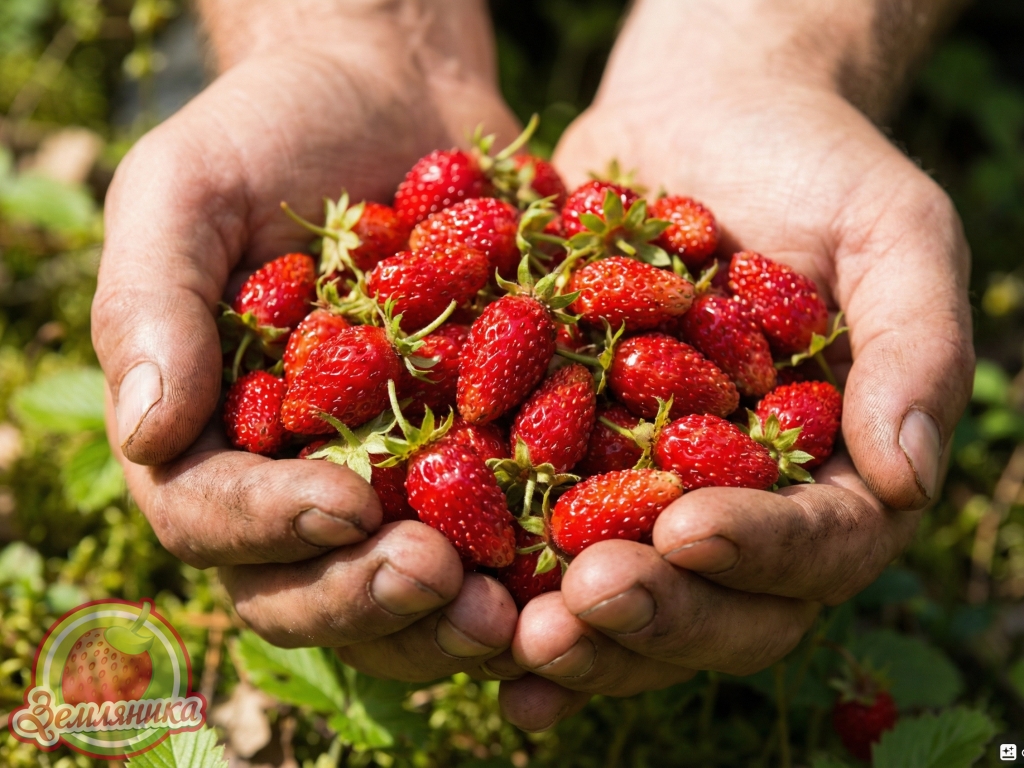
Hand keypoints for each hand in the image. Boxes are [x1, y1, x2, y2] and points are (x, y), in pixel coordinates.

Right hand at [94, 1, 522, 680]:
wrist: (393, 98)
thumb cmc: (273, 133)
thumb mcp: (189, 192)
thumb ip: (153, 306)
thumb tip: (147, 436)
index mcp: (208, 436)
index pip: (210, 517)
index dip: (269, 527)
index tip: (344, 503)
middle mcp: (290, 480)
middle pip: (304, 588)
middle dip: (367, 596)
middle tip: (438, 578)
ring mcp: (387, 482)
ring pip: (400, 596)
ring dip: (451, 618)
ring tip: (513, 610)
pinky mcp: (473, 461)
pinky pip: (495, 541)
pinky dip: (529, 568)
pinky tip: (578, 565)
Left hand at [498, 0, 973, 729]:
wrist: (697, 118)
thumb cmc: (809, 166)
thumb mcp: (890, 233)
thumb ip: (916, 351)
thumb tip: (907, 481)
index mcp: (831, 473)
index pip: (815, 545)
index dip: (759, 551)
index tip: (688, 529)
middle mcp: (741, 505)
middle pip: (715, 602)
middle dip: (655, 613)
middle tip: (585, 603)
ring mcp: (648, 494)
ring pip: (623, 598)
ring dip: (576, 632)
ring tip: (520, 636)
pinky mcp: (566, 464)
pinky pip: (534, 539)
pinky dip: (499, 582)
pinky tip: (452, 601)